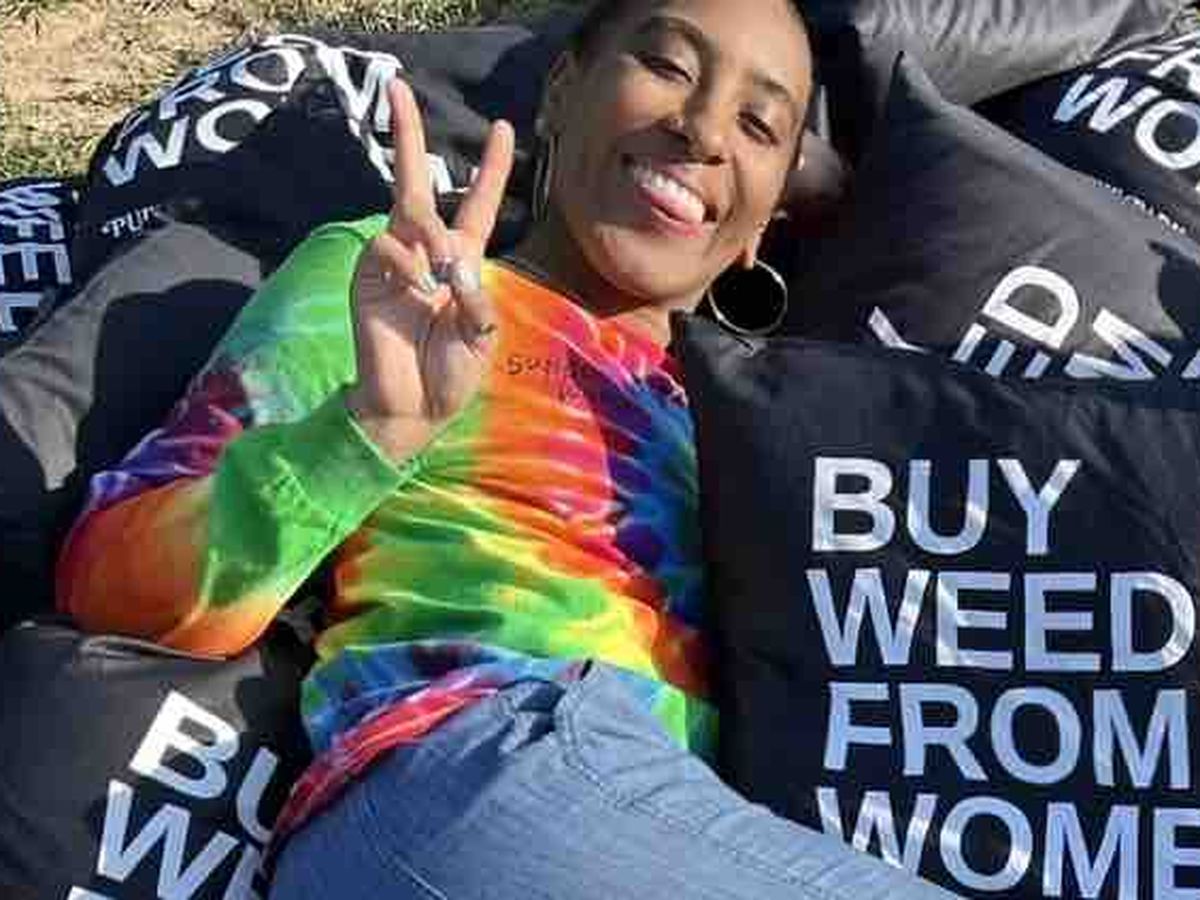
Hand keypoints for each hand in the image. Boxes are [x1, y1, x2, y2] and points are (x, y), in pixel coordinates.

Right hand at [347, 78, 514, 461]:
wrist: (412, 408)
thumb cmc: (451, 374)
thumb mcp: (480, 336)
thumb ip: (475, 299)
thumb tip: (454, 262)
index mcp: (462, 261)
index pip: (477, 204)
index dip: (491, 168)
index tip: (504, 128)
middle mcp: (426, 251)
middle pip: (418, 183)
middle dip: (410, 135)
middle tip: (397, 85)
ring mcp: (394, 260)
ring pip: (409, 215)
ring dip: (431, 234)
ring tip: (442, 272)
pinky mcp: (367, 275)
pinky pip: (387, 248)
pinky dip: (406, 264)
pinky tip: (418, 291)